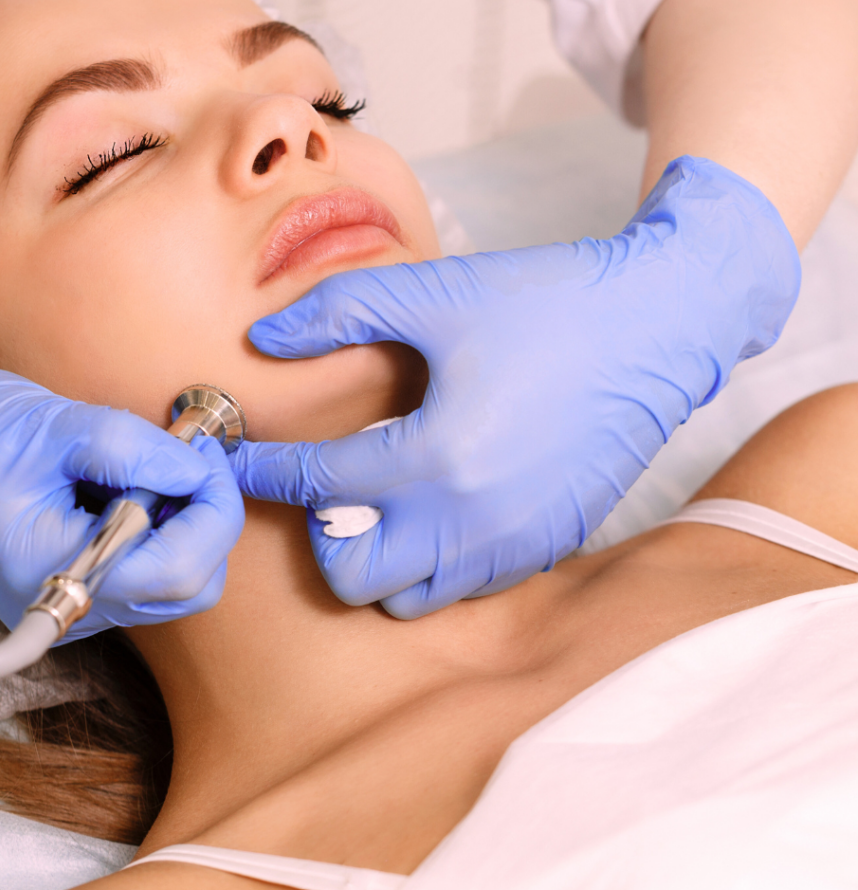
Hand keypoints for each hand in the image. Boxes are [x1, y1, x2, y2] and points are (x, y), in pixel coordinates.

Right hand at [0, 343, 244, 638]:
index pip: (180, 571)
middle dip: (205, 515)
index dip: (212, 508)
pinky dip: (158, 526)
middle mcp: (69, 609)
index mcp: (55, 575)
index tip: (201, 453)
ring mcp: (75, 605)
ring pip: (175, 579)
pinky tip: (126, 485)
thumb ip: (134, 449)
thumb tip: (197, 470)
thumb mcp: (52, 425)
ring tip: (146, 465)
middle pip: (190, 584)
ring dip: (182, 518)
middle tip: (185, 455)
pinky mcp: (78, 588)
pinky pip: (146, 569)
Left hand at [231, 157, 799, 616]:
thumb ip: (338, 313)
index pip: (314, 484)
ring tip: (379, 499)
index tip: (230, 456)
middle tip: (322, 488)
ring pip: (409, 596)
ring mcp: (514, 544)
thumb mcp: (435, 293)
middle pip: (353, 576)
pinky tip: (437, 506)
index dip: (258, 469)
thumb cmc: (547, 303)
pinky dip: (433, 559)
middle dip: (319, 537)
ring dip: (377, 555)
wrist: (660, 326)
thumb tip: (264, 340)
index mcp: (436, 456)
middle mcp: (472, 520)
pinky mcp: (547, 547)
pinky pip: (465, 585)